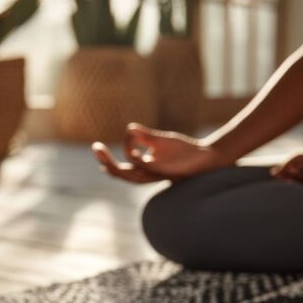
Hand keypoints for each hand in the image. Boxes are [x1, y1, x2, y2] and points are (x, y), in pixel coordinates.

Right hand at [92, 123, 220, 183]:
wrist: (206, 157)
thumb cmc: (184, 151)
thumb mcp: (159, 140)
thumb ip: (143, 135)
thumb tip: (129, 129)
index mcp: (144, 169)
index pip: (120, 168)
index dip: (107, 160)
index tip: (98, 147)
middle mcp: (147, 174)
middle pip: (120, 173)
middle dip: (106, 161)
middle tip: (95, 148)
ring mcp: (154, 174)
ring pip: (128, 174)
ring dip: (114, 163)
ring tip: (101, 151)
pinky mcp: (164, 171)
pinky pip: (145, 166)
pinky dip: (136, 158)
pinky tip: (131, 152)